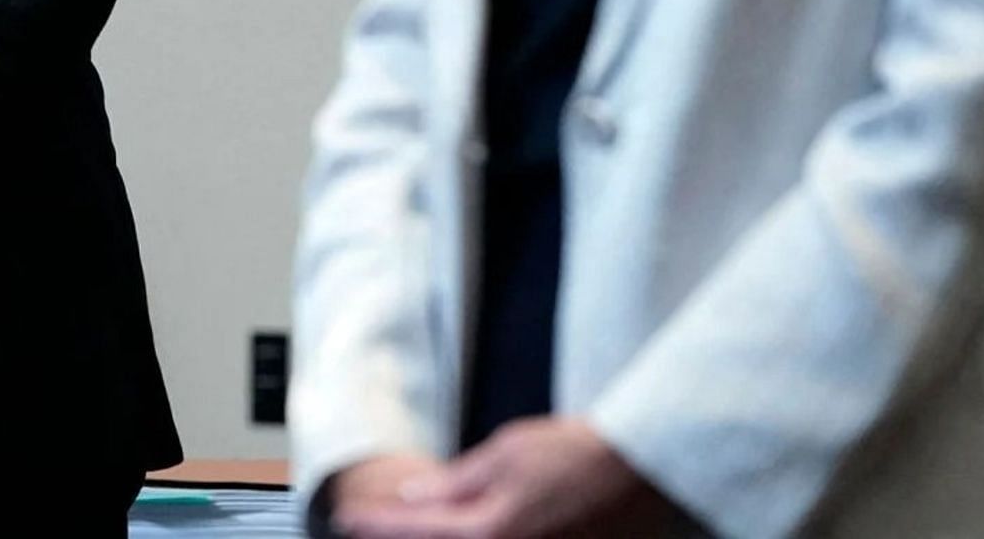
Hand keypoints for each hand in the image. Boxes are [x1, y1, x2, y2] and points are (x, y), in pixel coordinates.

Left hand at [333, 420, 675, 538]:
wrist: (636, 471)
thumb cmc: (573, 453)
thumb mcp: (506, 453)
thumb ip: (456, 482)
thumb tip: (414, 496)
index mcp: (491, 530)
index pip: (420, 530)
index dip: (378, 525)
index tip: (347, 520)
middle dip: (404, 537)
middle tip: (367, 526)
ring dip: (440, 535)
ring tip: (409, 524)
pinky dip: (472, 538)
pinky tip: (459, 525)